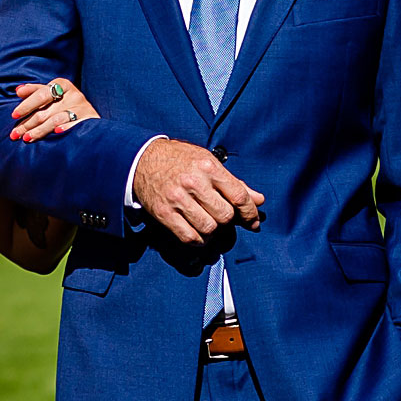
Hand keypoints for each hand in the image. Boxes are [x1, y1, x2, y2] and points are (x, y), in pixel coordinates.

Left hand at [11, 78, 96, 140]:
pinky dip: (65, 128)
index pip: (40, 94)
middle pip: (45, 111)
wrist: (90, 116)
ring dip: (39, 131)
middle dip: (27, 124)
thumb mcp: (52, 95)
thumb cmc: (65, 104)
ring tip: (26, 138)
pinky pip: (74, 125)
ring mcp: (81, 107)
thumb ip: (35, 92)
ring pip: (55, 120)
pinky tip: (56, 133)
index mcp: (62, 84)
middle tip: (14, 134)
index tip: (14, 115)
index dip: (26, 105)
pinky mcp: (89, 120)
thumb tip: (18, 90)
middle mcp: (73, 94)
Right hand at [132, 139, 264, 244]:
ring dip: (213, 231)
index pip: (238, 196)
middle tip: (224, 217)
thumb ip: (234, 183)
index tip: (252, 221)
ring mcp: (177, 199)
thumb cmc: (179, 160)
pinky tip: (198, 232)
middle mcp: (193, 183)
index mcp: (208, 167)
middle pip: (225, 215)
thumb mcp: (208, 162)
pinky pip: (188, 236)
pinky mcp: (164, 213)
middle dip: (228, 220)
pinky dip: (198, 240)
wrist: (143, 160)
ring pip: (208, 228)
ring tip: (210, 224)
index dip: (249, 213)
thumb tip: (258, 200)